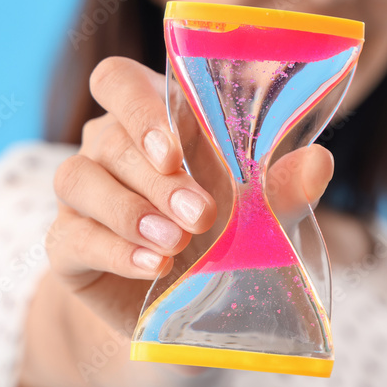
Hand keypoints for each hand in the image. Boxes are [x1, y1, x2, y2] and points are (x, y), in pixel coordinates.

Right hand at [45, 56, 334, 336]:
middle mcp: (110, 148)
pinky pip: (70, 236)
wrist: (193, 305)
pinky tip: (151, 267)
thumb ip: (284, 186)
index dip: (138, 107)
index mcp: (155, 121)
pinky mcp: (66, 245)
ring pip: (77, 179)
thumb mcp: (263, 213)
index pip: (118, 82)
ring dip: (129, 210)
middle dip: (157, 178)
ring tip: (177, 244)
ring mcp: (83, 196)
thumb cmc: (228, 236)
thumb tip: (320, 161)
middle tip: (202, 215)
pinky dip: (113, 250)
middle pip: (107, 136)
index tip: (174, 149)